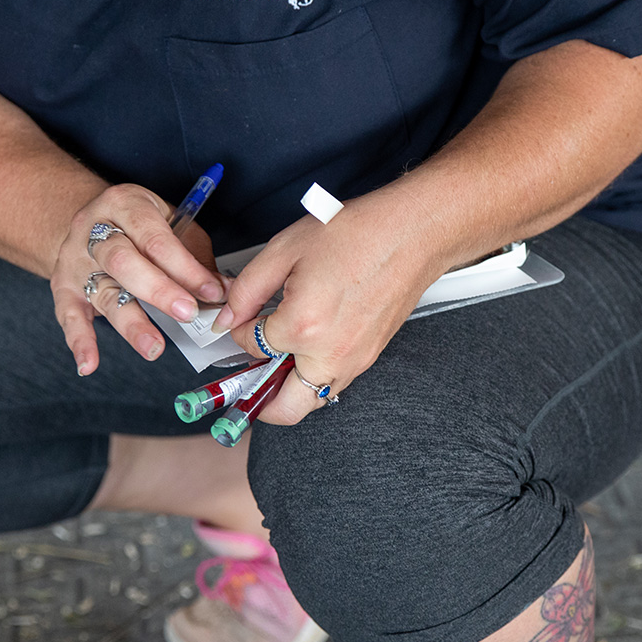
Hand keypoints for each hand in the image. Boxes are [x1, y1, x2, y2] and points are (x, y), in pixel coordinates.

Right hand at [51, 183, 228, 374]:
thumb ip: (195, 257)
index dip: (186, 268)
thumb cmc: (138, 224)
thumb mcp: (169, 223)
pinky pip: (68, 316)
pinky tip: (89, 364)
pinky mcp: (63, 287)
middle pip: (124, 262)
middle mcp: (95, 230)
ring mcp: (76, 260)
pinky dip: (79, 342)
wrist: (90, 219)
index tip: (212, 292)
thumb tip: (225, 291)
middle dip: (159, 291)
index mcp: (125, 204)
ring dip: (130, 323)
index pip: (156, 239)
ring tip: (154, 347)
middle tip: (188, 313)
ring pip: (102, 292)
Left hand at [211, 197, 441, 424]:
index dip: (239, 331)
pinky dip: (313, 376)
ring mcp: (354, 360)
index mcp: (301, 326)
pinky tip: (307, 346)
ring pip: (312, 400)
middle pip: (284, 408)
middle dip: (259, 401)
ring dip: (288, 390)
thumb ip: (247, 289)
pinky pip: (334, 383)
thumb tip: (228, 318)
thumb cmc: (357, 233)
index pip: (252, 346)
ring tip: (277, 360)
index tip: (241, 320)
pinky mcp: (370, 357)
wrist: (413, 233)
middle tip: (247, 382)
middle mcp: (329, 353)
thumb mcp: (285, 249)